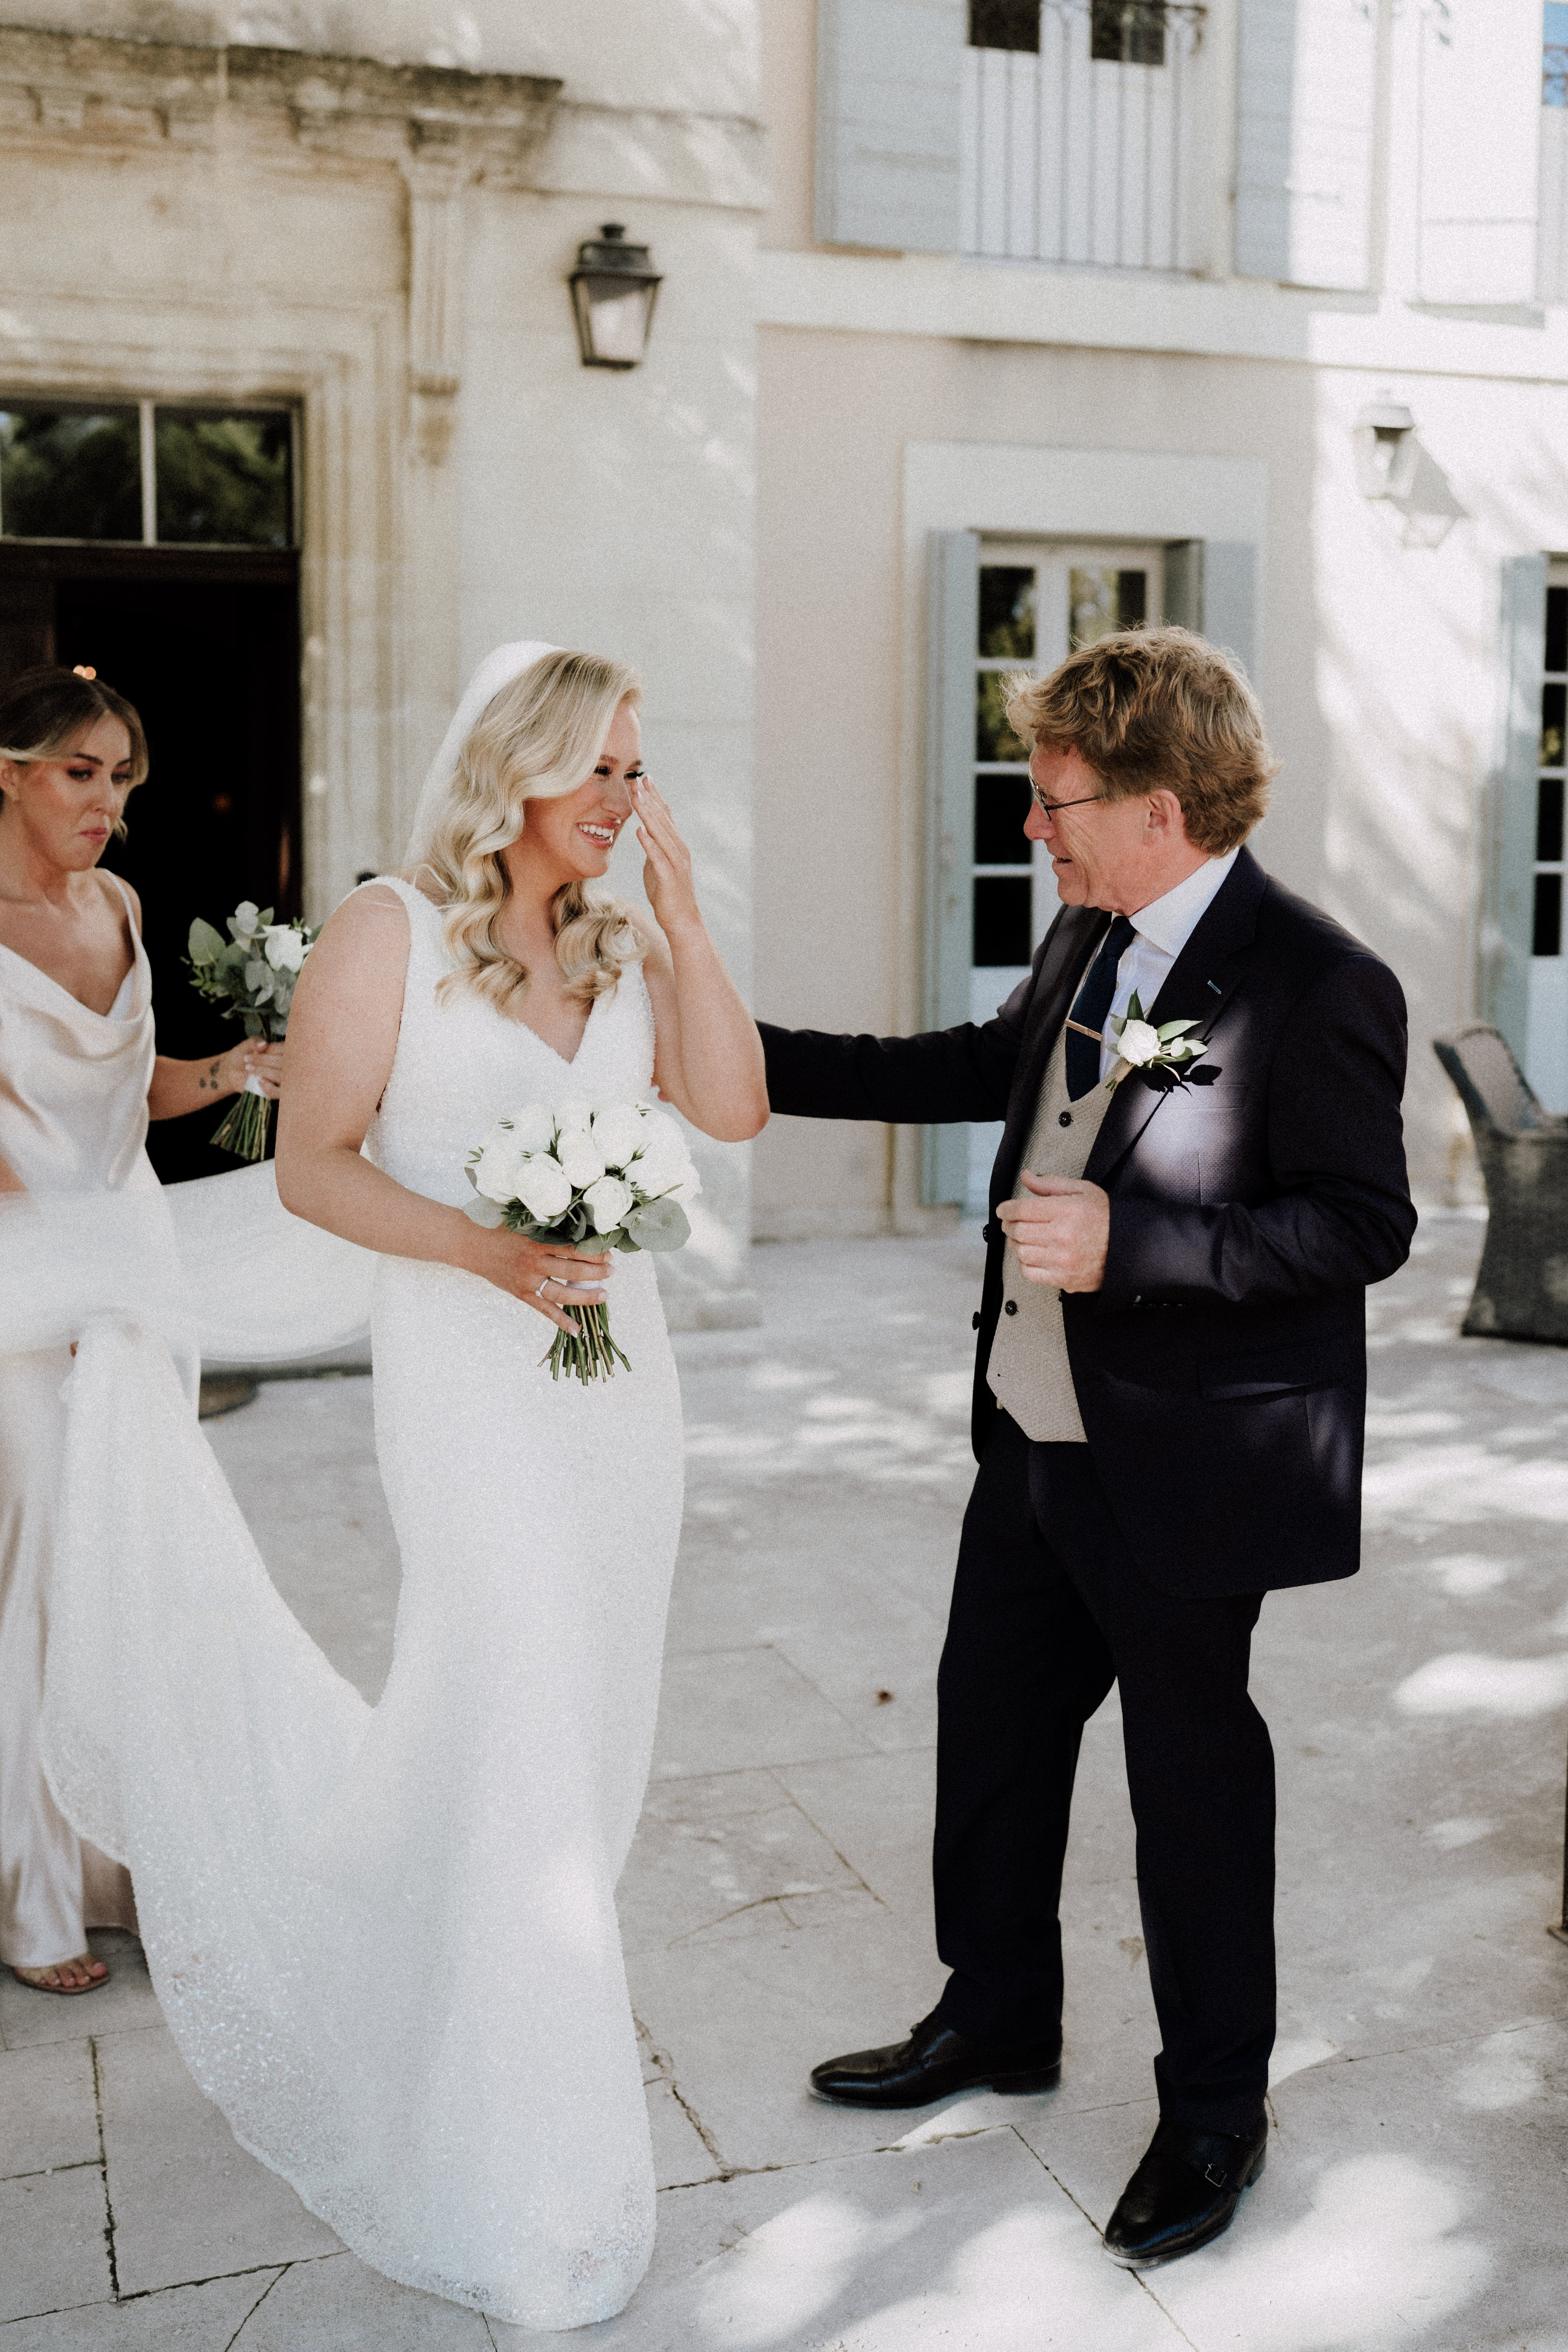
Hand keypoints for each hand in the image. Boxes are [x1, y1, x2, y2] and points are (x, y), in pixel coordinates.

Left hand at [218, 1039, 286, 1100]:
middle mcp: (287, 1065)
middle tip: (246, 1059)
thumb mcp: (247, 1045)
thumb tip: (263, 1044)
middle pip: (283, 1062)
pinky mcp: (276, 1092)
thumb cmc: (243, 1055)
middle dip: (264, 1060)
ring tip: (248, 1068)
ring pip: (281, 1076)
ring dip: (263, 1071)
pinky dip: (268, 1087)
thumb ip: (255, 1042)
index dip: (271, 1050)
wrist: (233, 1070)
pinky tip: (258, 1080)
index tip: (256, 1050)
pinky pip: (278, 1092)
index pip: (284, 1049)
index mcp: (283, 1051)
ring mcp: (283, 1080)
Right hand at [461, 1223, 614, 1334]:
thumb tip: (579, 1225)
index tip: (608, 1251)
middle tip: (612, 1270)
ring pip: (562, 1293)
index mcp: (537, 1241)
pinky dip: (561, 1320)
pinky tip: (577, 1329)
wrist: (470, 1243)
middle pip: (573, 1270)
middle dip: (597, 1272)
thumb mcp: (525, 1221)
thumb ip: (549, 1225)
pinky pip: (544, 1310)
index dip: (594, 1252)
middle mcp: (534, 1262)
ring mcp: (528, 1280)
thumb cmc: (498, 1228)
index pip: (573, 1248)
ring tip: (604, 1295)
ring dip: (586, 1296)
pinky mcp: (521, 1294)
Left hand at [631, 777, 701, 936]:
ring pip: (661, 834)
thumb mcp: (657, 867)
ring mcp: (676, 863)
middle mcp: (679, 850)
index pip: (665, 816)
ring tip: (636, 797)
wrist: (682, 921)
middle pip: (663, 819)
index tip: (644, 779)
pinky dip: (649, 843)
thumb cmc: (668, 896)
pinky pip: (658, 857)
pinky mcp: (670, 877)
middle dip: (650, 799)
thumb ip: (652, 850)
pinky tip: (640, 830)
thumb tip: (644, 836)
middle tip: (638, 779)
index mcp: (675, 846)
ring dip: (648, 814)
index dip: (655, 797)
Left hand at [996, 1173, 1109, 1292]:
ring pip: (1021, 1252)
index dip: (1007, 1209)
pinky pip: (1030, 1273)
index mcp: (1067, 1211)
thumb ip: (1050, 1184)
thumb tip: (1025, 1177)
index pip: (1023, 1209)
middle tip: (1009, 1223)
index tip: (1003, 1210)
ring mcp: (1063, 1261)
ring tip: (1019, 1238)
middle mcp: (1063, 1236)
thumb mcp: (1083, 1191)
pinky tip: (1029, 1255)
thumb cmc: (1106, 1218)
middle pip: (1018, 1231)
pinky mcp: (1064, 1279)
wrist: (1128, 1248)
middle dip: (1008, 1225)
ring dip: (1014, 1244)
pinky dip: (1023, 1264)